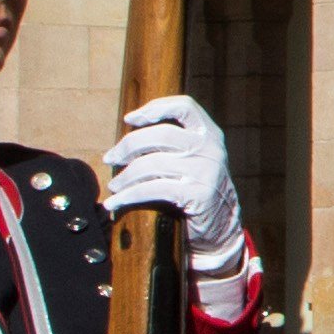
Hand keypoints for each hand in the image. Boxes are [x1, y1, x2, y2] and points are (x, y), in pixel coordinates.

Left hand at [103, 95, 246, 273]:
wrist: (222, 226)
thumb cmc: (195, 189)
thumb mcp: (193, 160)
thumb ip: (172, 145)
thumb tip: (127, 140)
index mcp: (209, 134)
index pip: (184, 106)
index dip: (155, 108)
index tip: (130, 119)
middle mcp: (210, 149)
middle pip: (160, 134)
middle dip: (128, 146)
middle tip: (111, 159)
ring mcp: (206, 171)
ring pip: (152, 163)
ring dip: (125, 176)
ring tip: (114, 186)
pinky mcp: (197, 194)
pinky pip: (153, 189)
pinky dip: (128, 196)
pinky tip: (116, 203)